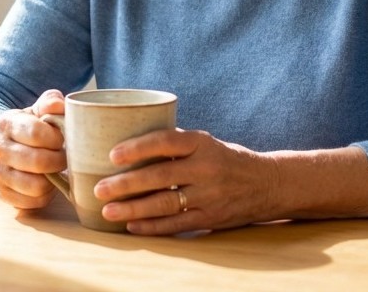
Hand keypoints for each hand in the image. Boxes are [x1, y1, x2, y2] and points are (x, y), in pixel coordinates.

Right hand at [0, 90, 67, 209]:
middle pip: (38, 162)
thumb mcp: (35, 110)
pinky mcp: (2, 194)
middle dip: (59, 160)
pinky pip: (32, 203)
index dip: (57, 137)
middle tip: (65, 157)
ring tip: (56, 170)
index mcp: (6, 123)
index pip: (37, 133)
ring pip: (35, 186)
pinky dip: (45, 195)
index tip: (62, 138)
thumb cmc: (26, 127)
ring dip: (53, 180)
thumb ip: (49, 102)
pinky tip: (47, 182)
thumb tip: (59, 104)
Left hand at [92, 128, 278, 234]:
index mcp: (202, 143)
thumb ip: (174, 144)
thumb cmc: (225, 159)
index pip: (166, 141)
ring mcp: (209, 195)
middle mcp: (206, 168)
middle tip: (100, 189)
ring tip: (108, 211)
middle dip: (126, 184)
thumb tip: (127, 141)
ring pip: (165, 204)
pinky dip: (152, 227)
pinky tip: (131, 226)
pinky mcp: (210, 218)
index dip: (138, 147)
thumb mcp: (205, 142)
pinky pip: (176, 224)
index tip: (112, 154)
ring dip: (133, 209)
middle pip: (160, 176)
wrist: (268, 184)